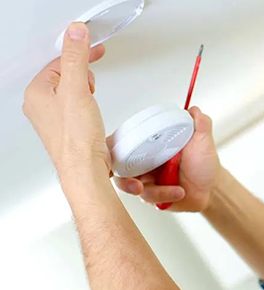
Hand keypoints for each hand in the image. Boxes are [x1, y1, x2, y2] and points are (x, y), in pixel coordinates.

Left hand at [23, 23, 109, 176]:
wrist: (85, 168)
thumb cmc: (76, 138)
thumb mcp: (77, 89)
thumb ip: (76, 58)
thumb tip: (75, 33)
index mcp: (36, 93)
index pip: (58, 62)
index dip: (78, 54)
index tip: (94, 49)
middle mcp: (40, 105)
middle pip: (64, 74)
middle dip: (82, 75)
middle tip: (90, 84)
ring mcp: (52, 117)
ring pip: (71, 90)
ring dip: (85, 90)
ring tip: (91, 100)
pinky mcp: (66, 127)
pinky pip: (75, 105)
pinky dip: (87, 104)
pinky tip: (92, 113)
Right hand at [113, 106, 221, 211]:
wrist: (211, 187)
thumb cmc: (203, 163)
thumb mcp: (203, 141)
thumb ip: (200, 124)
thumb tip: (194, 109)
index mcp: (150, 145)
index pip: (122, 143)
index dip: (111, 147)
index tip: (114, 153)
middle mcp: (143, 162)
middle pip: (119, 169)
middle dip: (124, 179)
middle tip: (137, 185)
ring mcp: (146, 180)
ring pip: (133, 187)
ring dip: (154, 191)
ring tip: (176, 190)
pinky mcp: (151, 196)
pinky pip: (148, 198)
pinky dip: (165, 195)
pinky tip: (180, 192)